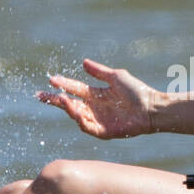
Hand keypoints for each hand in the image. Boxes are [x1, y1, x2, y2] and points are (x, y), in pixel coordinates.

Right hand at [37, 59, 157, 138]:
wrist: (151, 108)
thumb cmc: (137, 91)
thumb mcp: (116, 77)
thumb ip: (99, 72)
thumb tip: (83, 62)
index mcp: (95, 94)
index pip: (74, 88)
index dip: (63, 84)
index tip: (51, 79)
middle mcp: (94, 107)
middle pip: (69, 104)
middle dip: (55, 100)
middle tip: (41, 95)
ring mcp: (98, 120)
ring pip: (76, 115)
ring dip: (68, 108)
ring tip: (63, 100)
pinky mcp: (103, 131)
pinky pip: (88, 128)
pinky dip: (81, 121)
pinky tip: (77, 113)